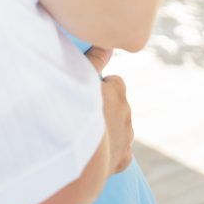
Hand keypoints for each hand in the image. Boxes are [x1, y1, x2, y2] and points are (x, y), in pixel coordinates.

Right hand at [87, 46, 132, 176]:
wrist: (80, 152)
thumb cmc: (76, 110)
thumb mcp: (81, 77)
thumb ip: (94, 59)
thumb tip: (108, 44)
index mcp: (118, 92)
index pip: (115, 83)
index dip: (101, 86)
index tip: (87, 92)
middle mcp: (127, 114)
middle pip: (117, 106)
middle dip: (105, 108)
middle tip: (82, 111)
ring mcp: (126, 138)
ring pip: (120, 129)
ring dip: (107, 129)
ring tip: (86, 132)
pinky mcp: (123, 159)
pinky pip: (121, 152)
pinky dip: (112, 152)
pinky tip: (97, 151)